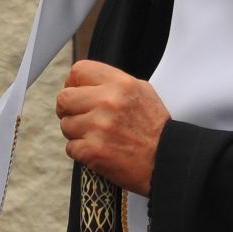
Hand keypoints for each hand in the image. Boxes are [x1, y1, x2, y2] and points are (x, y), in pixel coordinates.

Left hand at [54, 60, 169, 194]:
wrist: (167, 160)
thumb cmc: (155, 128)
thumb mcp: (141, 91)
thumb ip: (113, 83)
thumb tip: (85, 82)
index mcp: (120, 84)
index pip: (79, 71)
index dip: (73, 83)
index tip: (77, 93)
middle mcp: (107, 102)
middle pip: (64, 98)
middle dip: (68, 109)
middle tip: (80, 117)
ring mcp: (98, 127)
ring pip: (65, 125)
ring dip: (76, 132)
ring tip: (96, 136)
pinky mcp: (93, 151)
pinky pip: (70, 147)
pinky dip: (81, 151)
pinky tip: (98, 150)